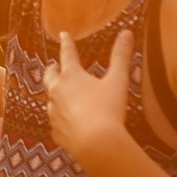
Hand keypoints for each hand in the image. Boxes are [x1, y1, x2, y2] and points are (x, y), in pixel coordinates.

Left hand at [42, 29, 136, 171]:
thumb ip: (121, 56)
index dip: (66, 43)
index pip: (67, 54)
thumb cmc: (108, 109)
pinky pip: (55, 121)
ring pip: (50, 98)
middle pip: (50, 76)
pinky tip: (64, 120)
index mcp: (71, 76)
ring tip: (59, 92)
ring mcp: (53, 112)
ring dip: (54, 93)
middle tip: (54, 66)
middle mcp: (57, 91)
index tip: (63, 35)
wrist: (96, 144)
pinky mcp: (55, 131)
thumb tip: (127, 32)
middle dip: (53, 69)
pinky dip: (59, 117)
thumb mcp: (118, 81)